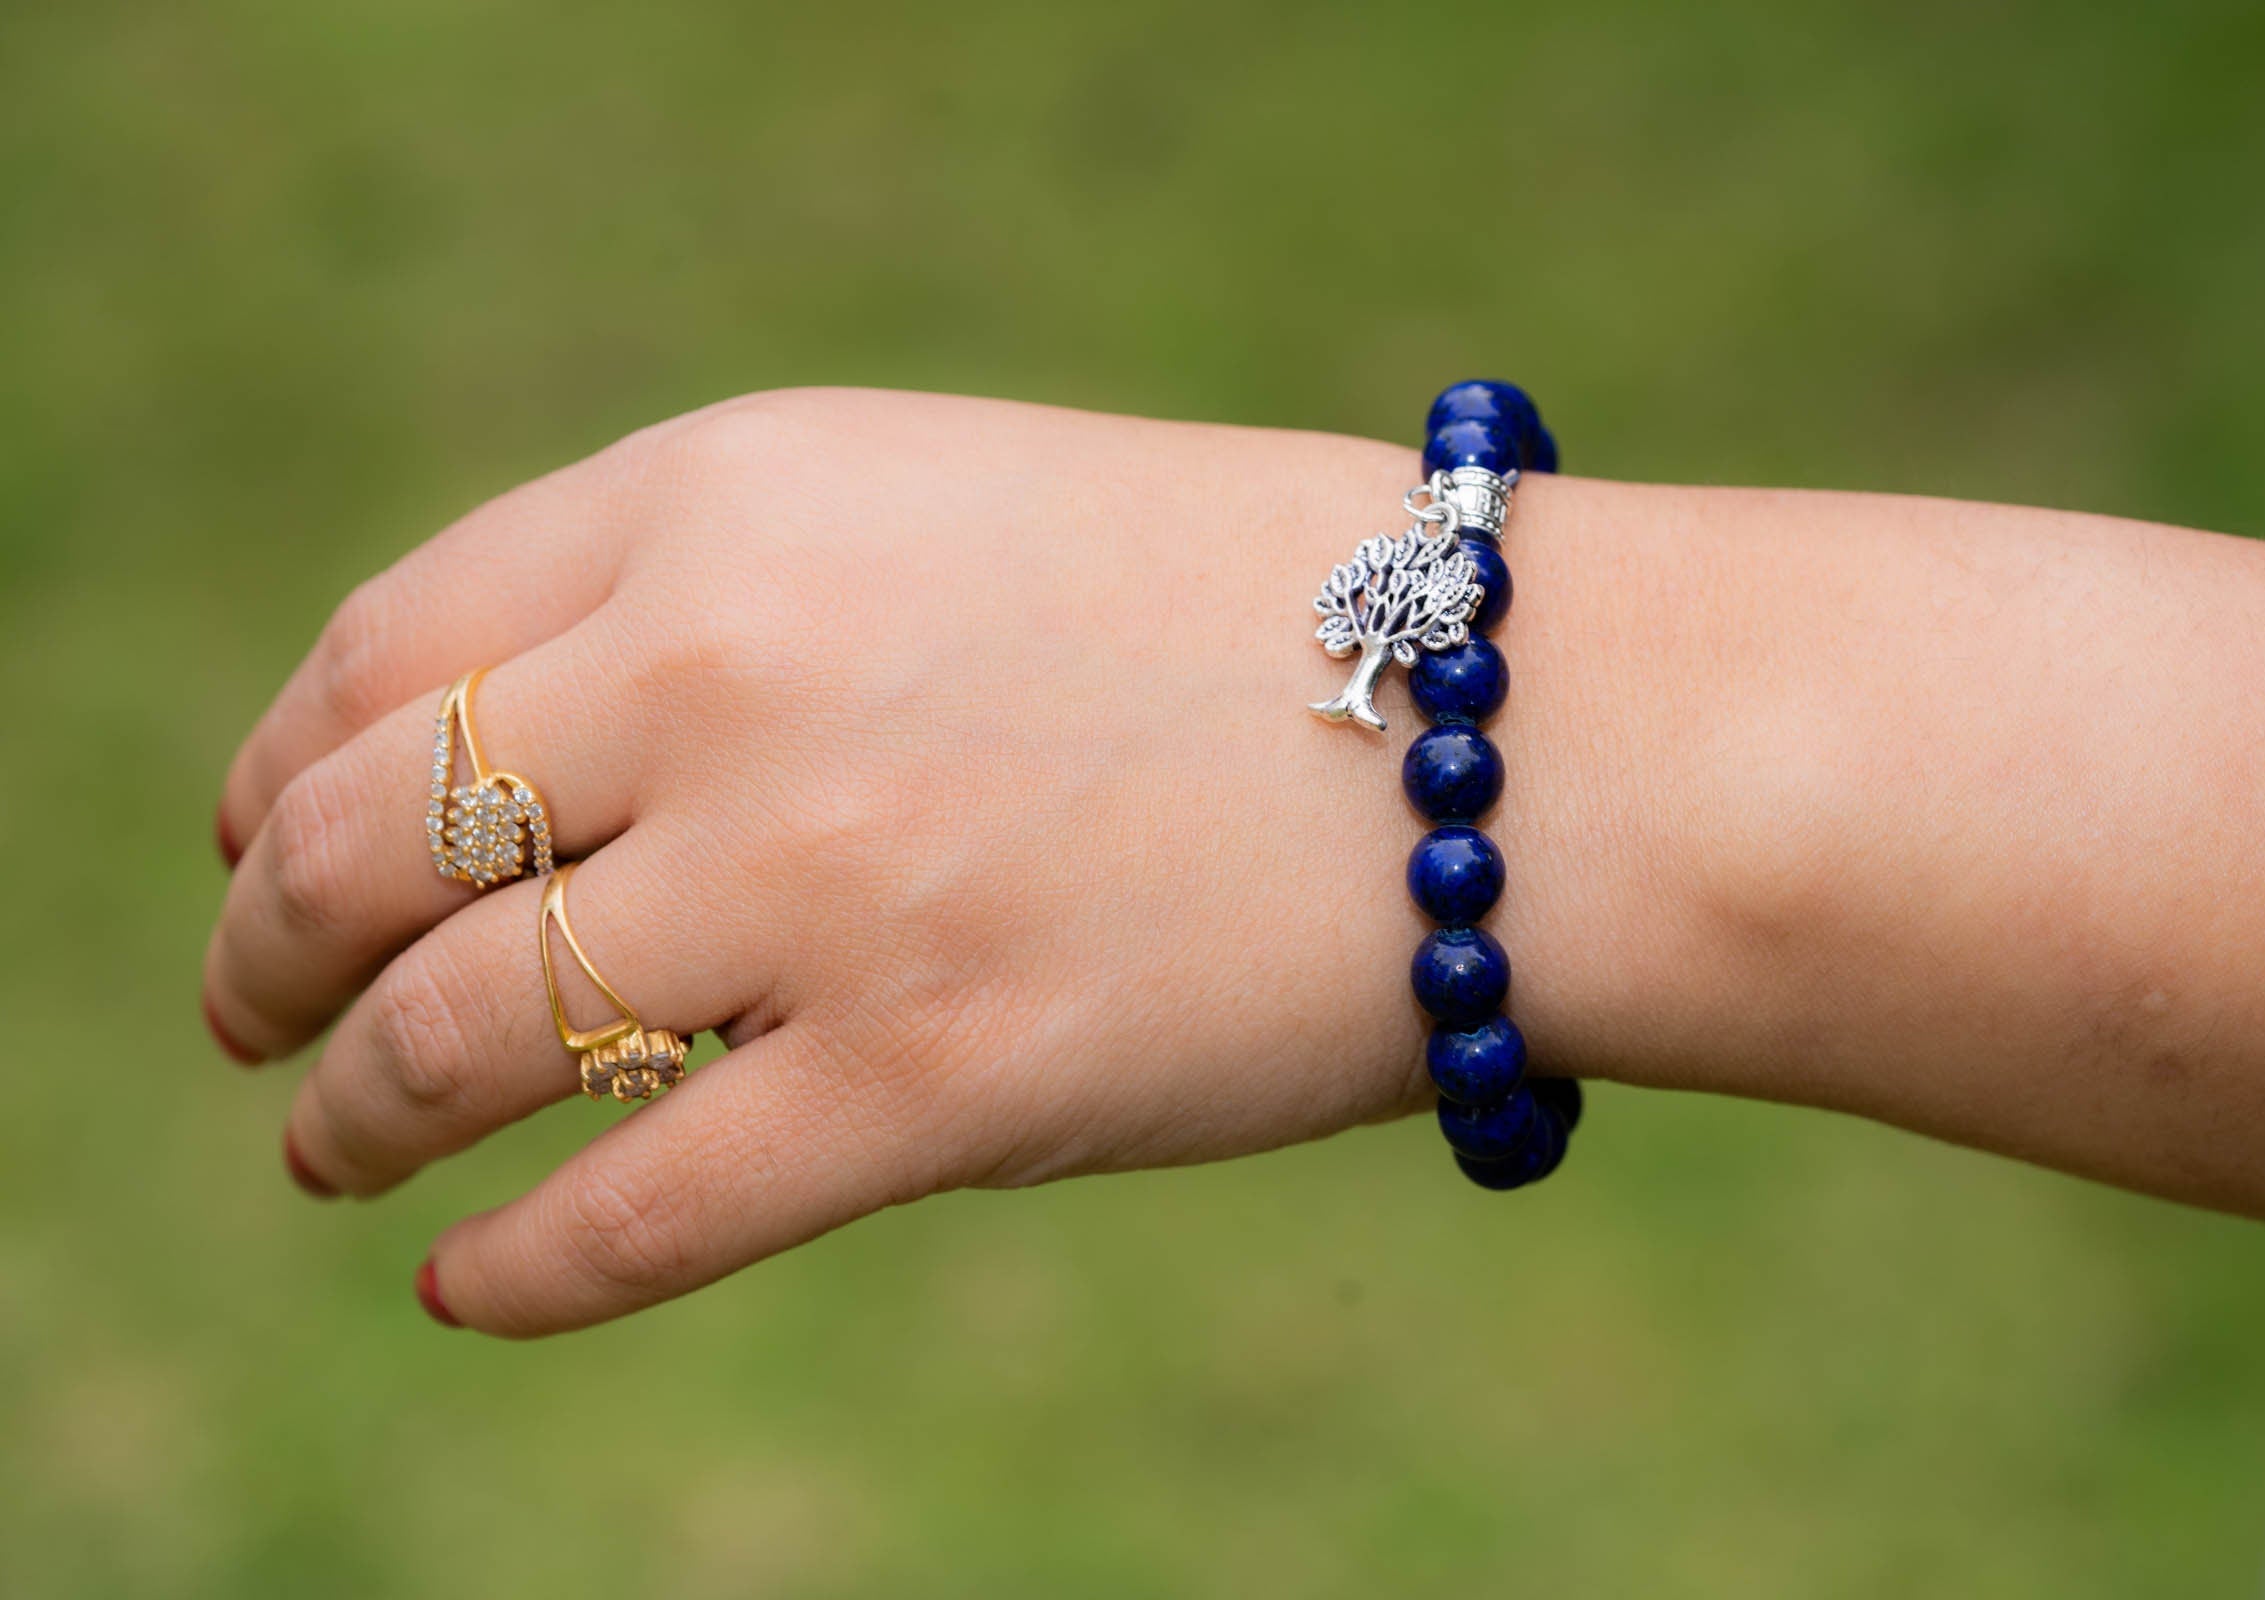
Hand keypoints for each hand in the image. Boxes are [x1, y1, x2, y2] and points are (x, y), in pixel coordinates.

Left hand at [204, 390, 1608, 1334]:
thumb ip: (719, 600)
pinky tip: (464, 1286)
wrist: (1518, 726)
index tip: (264, 842)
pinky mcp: (934, 1082)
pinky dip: (513, 1270)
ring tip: (322, 1149)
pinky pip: (633, 1212)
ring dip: (345, 1108)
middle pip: (366, 840)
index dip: (285, 767)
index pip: (390, 645)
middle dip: (261, 947)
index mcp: (735, 497)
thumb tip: (516, 770)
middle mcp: (738, 673)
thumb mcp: (937, 513)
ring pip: (455, 1036)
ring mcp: (826, 886)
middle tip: (247, 1013)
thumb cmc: (1240, 607)